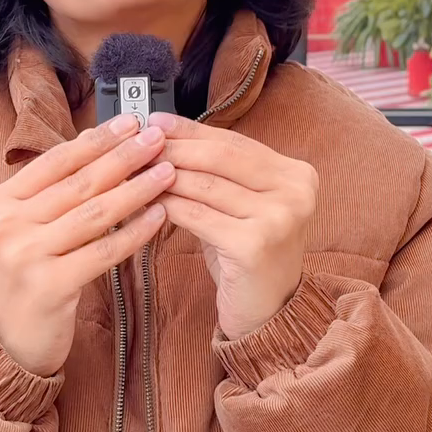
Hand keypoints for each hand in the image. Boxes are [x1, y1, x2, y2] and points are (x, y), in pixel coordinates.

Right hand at [0, 116, 174, 375]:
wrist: (8, 340)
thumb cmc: (28, 275)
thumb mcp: (25, 227)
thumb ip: (53, 192)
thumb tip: (102, 144)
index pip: (55, 161)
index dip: (96, 140)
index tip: (131, 122)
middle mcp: (5, 225)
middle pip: (77, 183)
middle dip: (123, 157)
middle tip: (157, 139)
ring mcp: (25, 255)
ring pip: (94, 214)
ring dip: (136, 190)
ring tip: (167, 172)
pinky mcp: (50, 286)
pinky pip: (104, 251)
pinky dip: (135, 232)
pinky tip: (159, 217)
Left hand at [149, 113, 318, 340]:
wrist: (267, 311)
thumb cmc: (246, 253)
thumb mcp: (240, 204)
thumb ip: (218, 171)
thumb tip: (165, 133)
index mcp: (296, 174)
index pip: (234, 142)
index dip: (192, 130)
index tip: (156, 121)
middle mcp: (295, 192)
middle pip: (220, 158)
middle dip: (174, 148)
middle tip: (137, 144)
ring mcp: (279, 218)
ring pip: (205, 185)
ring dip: (163, 176)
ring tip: (134, 171)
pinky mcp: (254, 245)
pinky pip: (198, 216)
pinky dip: (168, 206)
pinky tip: (147, 202)